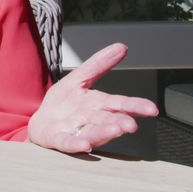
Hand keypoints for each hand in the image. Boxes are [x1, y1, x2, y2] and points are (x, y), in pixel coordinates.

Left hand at [27, 43, 158, 152]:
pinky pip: (69, 143)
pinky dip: (77, 144)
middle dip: (120, 122)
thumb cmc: (63, 104)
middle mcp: (91, 120)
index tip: (151, 109)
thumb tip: (121, 47)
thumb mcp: (78, 78)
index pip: (119, 104)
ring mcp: (76, 131)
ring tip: (116, 131)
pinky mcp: (59, 140)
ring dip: (105, 133)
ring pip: (93, 133)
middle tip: (131, 125)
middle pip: (109, 120)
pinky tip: (84, 145)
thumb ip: (99, 64)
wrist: (41, 122)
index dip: (135, 106)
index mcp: (97, 104)